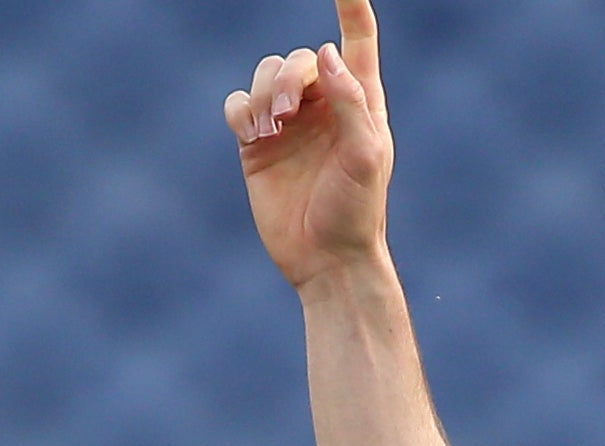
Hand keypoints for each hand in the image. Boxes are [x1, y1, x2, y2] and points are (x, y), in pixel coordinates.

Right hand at [227, 0, 391, 289]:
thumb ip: (351, 102)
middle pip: (297, 58)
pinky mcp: (257, 145)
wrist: (325, 261)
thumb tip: (326, 54)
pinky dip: (241, 110)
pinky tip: (252, 134)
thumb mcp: (366, 156)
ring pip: (265, 75)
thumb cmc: (357, 211)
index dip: (351, 8)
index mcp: (359, 101)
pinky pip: (238, 105)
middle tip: (286, 114)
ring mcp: (288, 124)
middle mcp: (323, 106)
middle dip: (288, 77)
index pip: (356, 40)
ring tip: (270, 128)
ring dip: (263, 92)